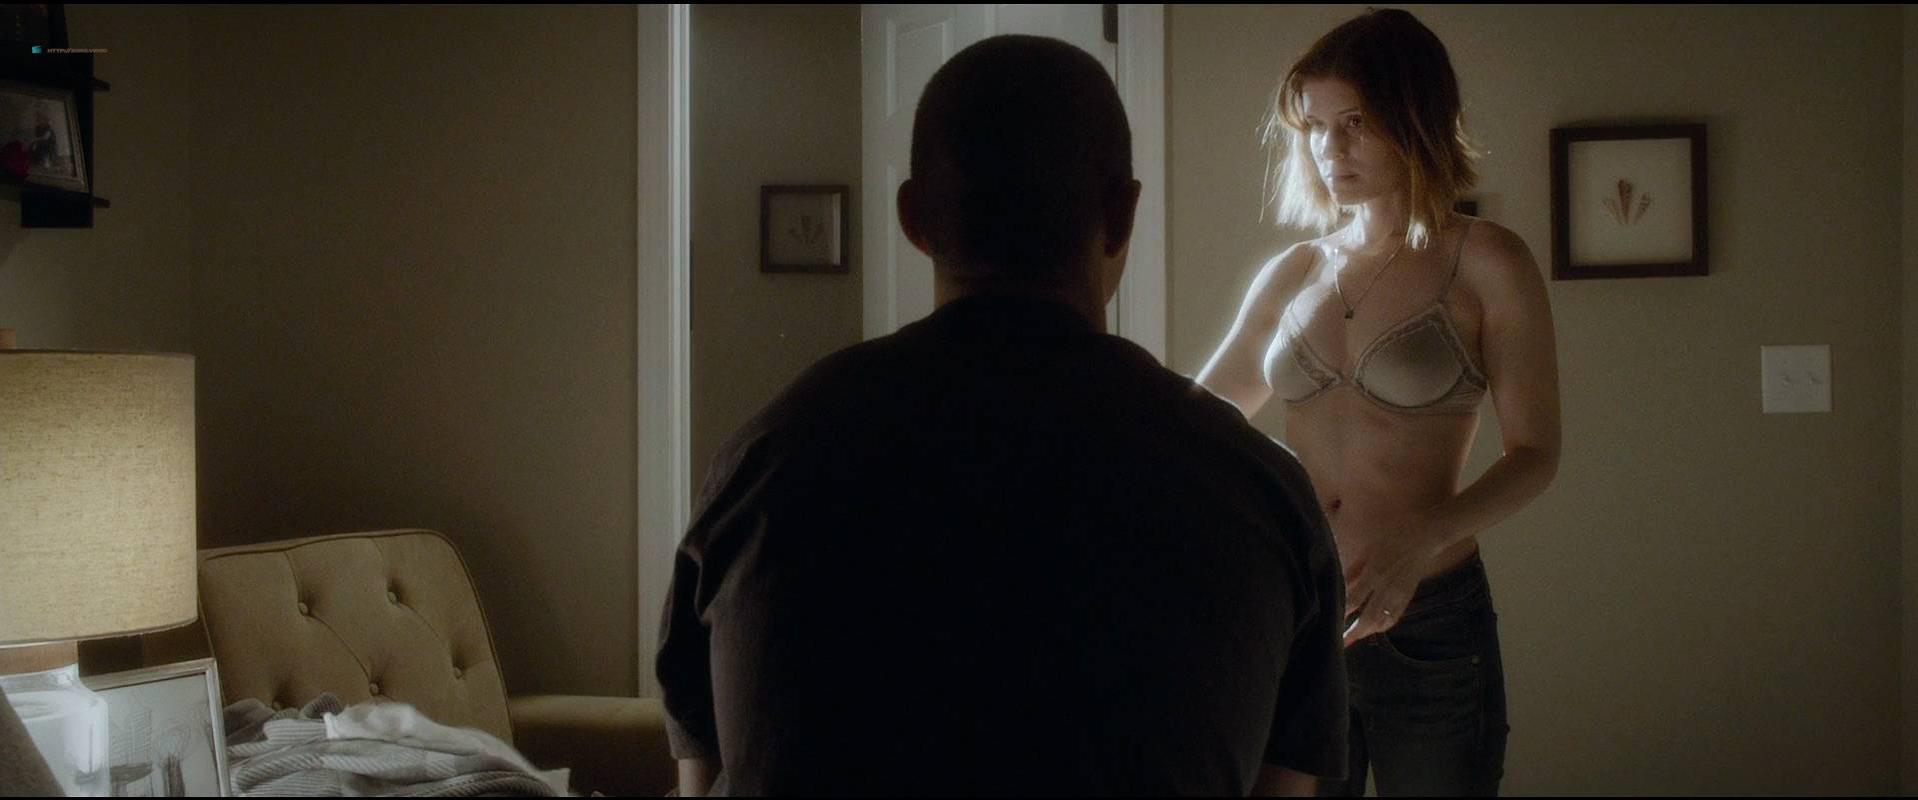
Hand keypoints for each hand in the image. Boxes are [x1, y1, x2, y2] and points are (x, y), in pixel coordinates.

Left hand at [1341, 516, 1444, 647]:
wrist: (1425, 536)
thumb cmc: (1393, 537)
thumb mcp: (1369, 549)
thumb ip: (1354, 568)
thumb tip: (1339, 584)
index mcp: (1373, 573)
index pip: (1353, 600)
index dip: (1342, 613)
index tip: (1330, 620)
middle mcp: (1386, 587)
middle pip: (1368, 617)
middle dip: (1353, 632)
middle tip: (1341, 643)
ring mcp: (1399, 594)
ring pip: (1382, 620)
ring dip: (1367, 631)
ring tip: (1354, 638)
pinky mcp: (1408, 595)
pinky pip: (1396, 615)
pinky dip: (1385, 625)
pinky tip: (1376, 629)